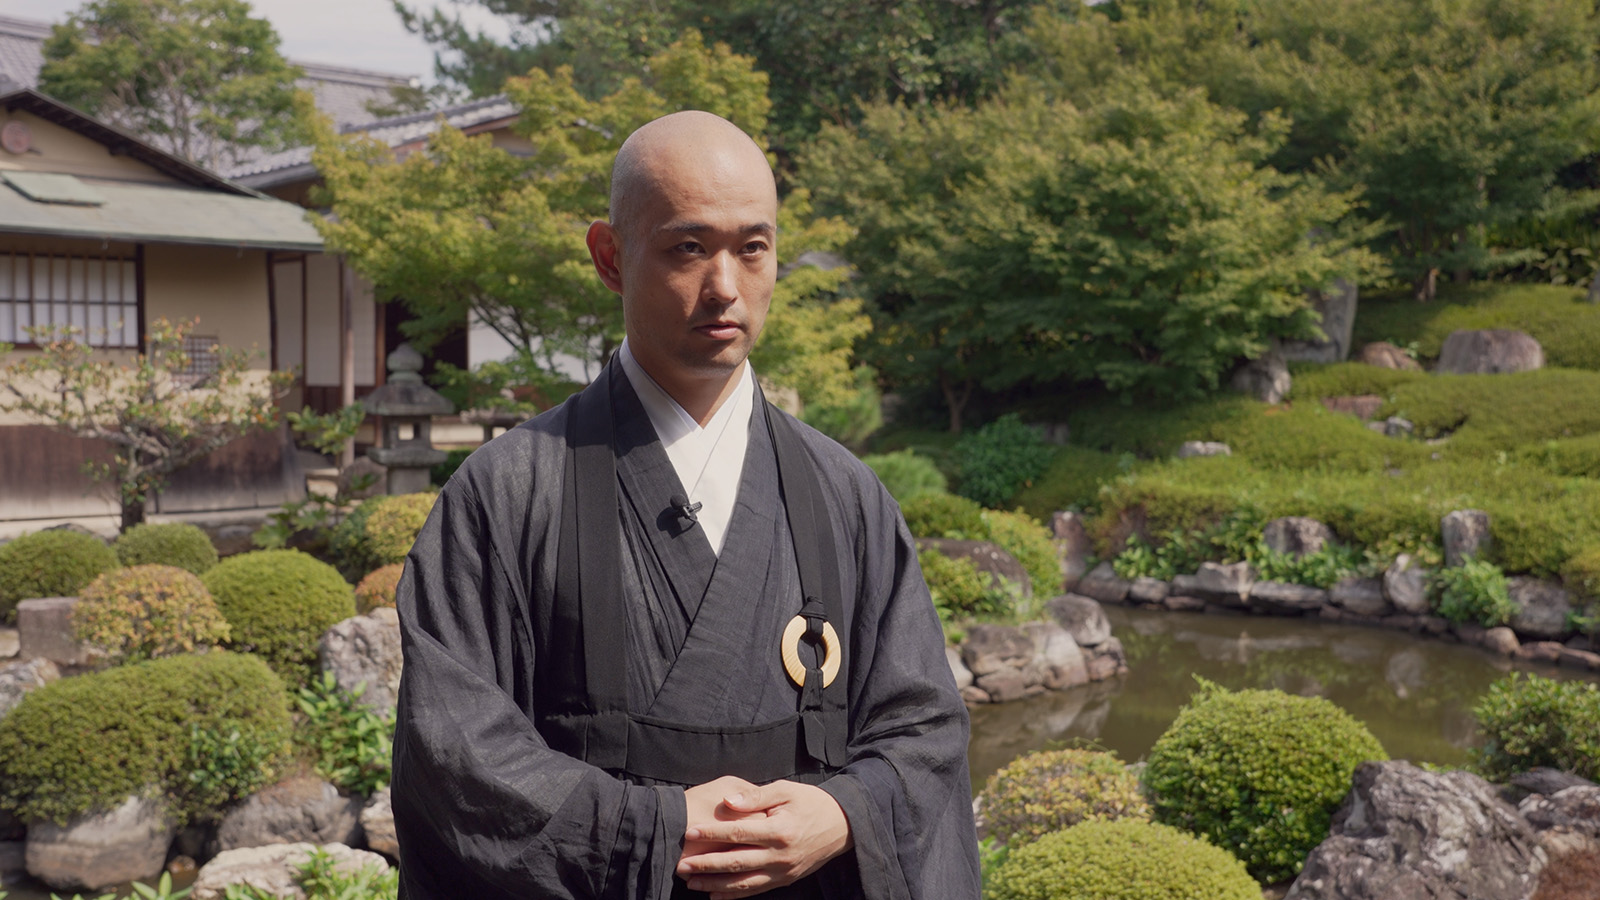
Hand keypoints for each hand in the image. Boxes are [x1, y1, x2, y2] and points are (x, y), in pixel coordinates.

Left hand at [677, 780, 852, 898]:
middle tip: (681, 865)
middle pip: (737, 862)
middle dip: (706, 865)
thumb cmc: (811, 802)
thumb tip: (728, 801)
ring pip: (744, 883)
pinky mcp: (786, 880)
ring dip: (715, 884)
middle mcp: (781, 855)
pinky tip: (715, 896)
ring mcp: (783, 871)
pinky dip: (734, 895)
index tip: (689, 832)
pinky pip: (756, 890)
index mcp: (780, 830)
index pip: (738, 833)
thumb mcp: (785, 790)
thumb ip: (755, 796)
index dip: (712, 834)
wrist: (843, 825)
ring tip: (692, 883)